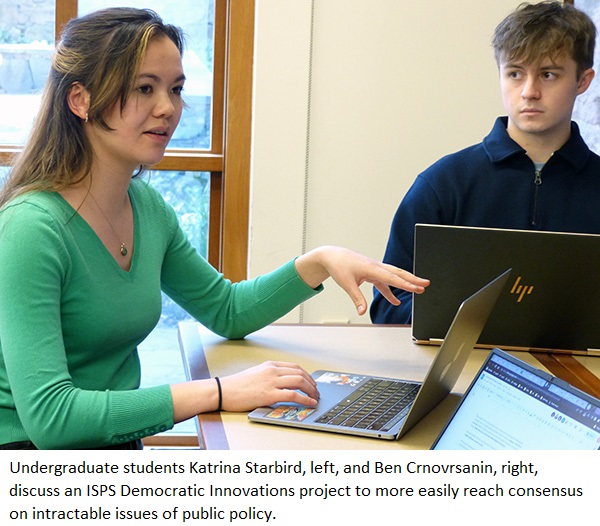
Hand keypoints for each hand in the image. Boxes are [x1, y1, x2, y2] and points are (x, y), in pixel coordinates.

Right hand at [219, 361, 319, 411]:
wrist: (222, 391)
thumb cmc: (236, 386)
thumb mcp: (256, 374)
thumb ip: (270, 376)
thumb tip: (283, 384)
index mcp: (270, 365)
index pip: (295, 367)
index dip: (307, 375)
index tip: (312, 383)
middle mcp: (272, 370)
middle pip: (300, 373)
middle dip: (312, 383)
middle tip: (316, 392)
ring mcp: (271, 381)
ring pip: (300, 381)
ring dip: (311, 391)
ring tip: (315, 398)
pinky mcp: (269, 394)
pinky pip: (293, 395)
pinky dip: (305, 399)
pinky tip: (309, 403)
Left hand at [295, 246, 429, 314]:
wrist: (332, 256)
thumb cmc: (339, 266)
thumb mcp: (346, 284)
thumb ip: (356, 298)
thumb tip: (362, 311)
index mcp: (371, 268)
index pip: (392, 278)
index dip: (405, 284)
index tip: (417, 288)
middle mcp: (376, 266)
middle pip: (398, 273)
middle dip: (413, 279)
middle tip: (426, 284)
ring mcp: (375, 269)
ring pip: (394, 275)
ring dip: (406, 282)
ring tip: (419, 289)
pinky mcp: (372, 272)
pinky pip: (385, 282)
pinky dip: (391, 291)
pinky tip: (395, 301)